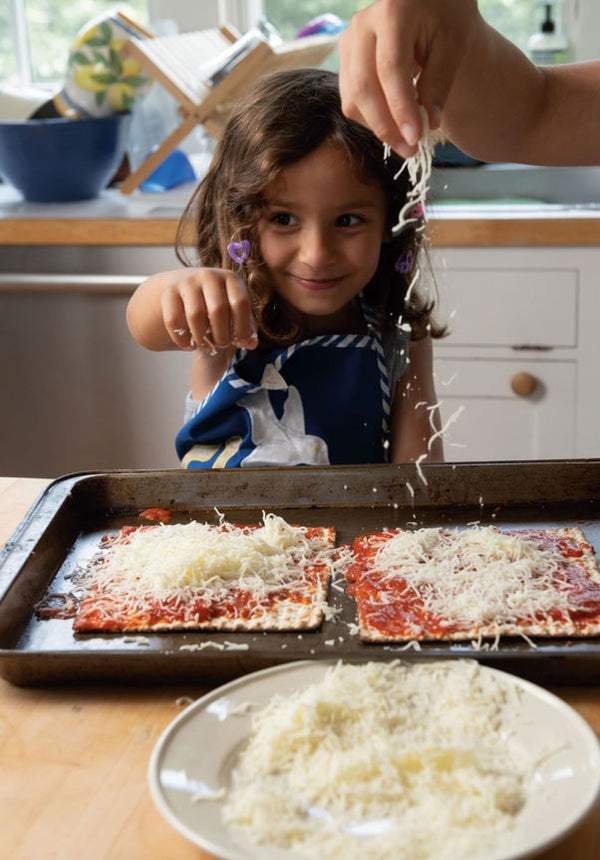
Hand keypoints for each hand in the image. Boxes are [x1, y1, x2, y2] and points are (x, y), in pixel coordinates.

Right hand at [160, 267, 257, 353]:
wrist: (187, 289)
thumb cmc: (219, 304)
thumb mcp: (235, 311)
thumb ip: (246, 327)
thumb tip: (251, 343)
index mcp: (231, 278)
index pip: (240, 303)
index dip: (242, 327)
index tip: (240, 343)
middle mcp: (209, 275)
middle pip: (218, 309)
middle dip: (222, 334)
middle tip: (221, 345)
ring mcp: (187, 281)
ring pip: (195, 315)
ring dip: (202, 338)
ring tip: (207, 347)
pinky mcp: (169, 292)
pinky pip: (173, 320)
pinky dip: (181, 338)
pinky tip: (188, 346)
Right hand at [338, 0, 478, 155]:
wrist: (428, 5)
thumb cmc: (447, 20)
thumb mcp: (454, 45)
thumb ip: (439, 82)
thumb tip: (428, 123)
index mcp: (392, 12)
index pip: (390, 70)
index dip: (401, 108)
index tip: (416, 138)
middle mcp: (362, 25)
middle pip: (363, 87)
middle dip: (386, 126)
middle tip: (410, 150)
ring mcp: (348, 41)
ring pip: (353, 97)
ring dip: (378, 127)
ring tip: (406, 143)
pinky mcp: (345, 58)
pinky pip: (351, 99)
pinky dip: (371, 119)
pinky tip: (394, 126)